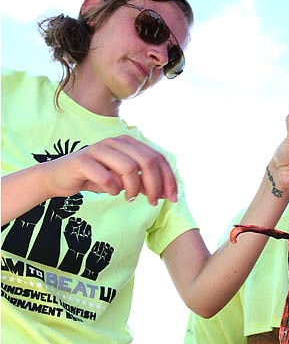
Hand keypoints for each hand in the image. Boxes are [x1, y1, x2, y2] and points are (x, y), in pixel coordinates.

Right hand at [42, 135, 177, 205]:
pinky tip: (112, 192)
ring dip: (134, 188)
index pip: (158, 158)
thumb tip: (168, 193)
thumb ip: (145, 183)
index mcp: (129, 143)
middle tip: (152, 202)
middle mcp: (116, 142)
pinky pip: (106, 177)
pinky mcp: (82, 160)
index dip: (168, 179)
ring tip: (129, 198)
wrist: (60, 178)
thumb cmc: (97, 177)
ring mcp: (98, 148)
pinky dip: (113, 189)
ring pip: (129, 167)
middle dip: (155, 185)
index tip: (172, 198)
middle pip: (147, 161)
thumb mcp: (125, 181)